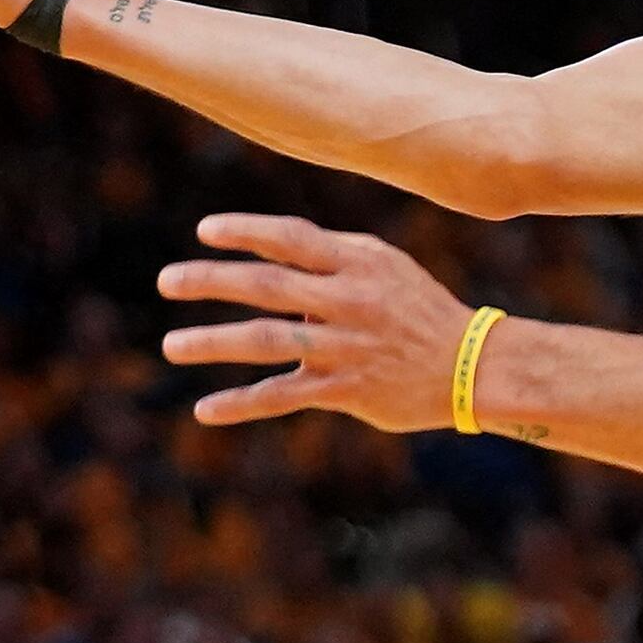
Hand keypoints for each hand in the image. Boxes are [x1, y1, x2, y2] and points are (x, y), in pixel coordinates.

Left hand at [157, 217, 476, 432]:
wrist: (475, 367)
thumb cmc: (423, 313)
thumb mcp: (386, 269)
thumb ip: (332, 263)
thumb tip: (272, 274)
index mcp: (359, 262)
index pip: (290, 238)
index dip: (245, 232)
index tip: (204, 232)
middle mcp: (350, 299)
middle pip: (267, 285)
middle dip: (211, 281)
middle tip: (167, 282)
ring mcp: (347, 345)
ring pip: (267, 340)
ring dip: (213, 342)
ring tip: (171, 345)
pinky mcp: (348, 388)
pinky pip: (284, 395)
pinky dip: (242, 404)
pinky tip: (205, 411)